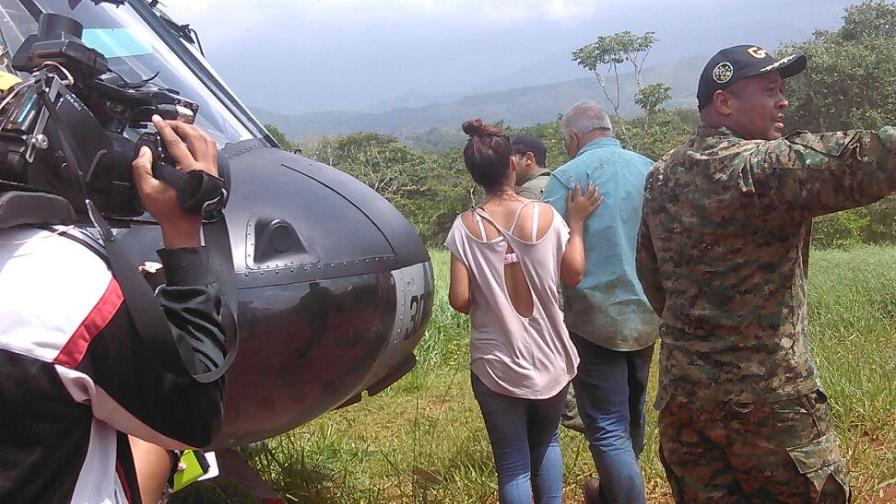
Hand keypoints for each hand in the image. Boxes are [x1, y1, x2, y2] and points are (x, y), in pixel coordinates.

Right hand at [132, 115, 217, 247]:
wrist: (183, 225)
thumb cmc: (168, 211)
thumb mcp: (147, 189)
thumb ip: (142, 167)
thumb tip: (145, 150)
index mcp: (189, 170)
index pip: (175, 141)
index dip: (164, 128)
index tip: (157, 120)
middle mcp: (204, 168)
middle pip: (194, 136)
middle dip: (180, 125)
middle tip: (167, 122)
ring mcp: (211, 170)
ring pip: (207, 140)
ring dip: (193, 130)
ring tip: (181, 126)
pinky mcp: (213, 173)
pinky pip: (212, 149)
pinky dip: (203, 139)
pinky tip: (195, 138)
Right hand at [566, 183, 602, 226]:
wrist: (576, 222)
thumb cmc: (570, 213)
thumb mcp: (568, 204)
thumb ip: (569, 197)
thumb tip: (570, 190)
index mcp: (578, 199)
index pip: (578, 190)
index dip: (578, 185)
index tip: (578, 183)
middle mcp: (584, 201)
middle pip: (589, 191)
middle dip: (590, 186)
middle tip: (591, 182)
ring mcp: (589, 205)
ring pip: (594, 196)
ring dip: (596, 191)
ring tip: (597, 187)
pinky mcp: (592, 209)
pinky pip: (597, 204)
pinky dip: (600, 200)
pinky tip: (602, 196)